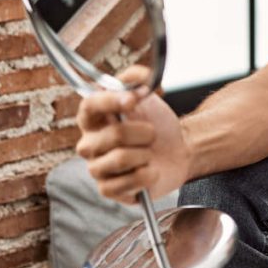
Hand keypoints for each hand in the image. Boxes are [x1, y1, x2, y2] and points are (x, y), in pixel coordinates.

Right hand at [75, 66, 189, 204]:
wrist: (178, 151)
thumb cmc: (157, 123)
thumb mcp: (148, 93)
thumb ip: (138, 77)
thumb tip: (137, 79)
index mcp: (93, 118)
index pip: (90, 105)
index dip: (111, 101)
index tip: (133, 100)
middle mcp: (89, 143)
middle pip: (114, 134)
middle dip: (144, 132)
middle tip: (152, 133)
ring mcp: (96, 168)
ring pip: (121, 159)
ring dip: (146, 155)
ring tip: (149, 153)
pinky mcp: (108, 190)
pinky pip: (127, 182)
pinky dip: (147, 175)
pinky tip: (148, 171)